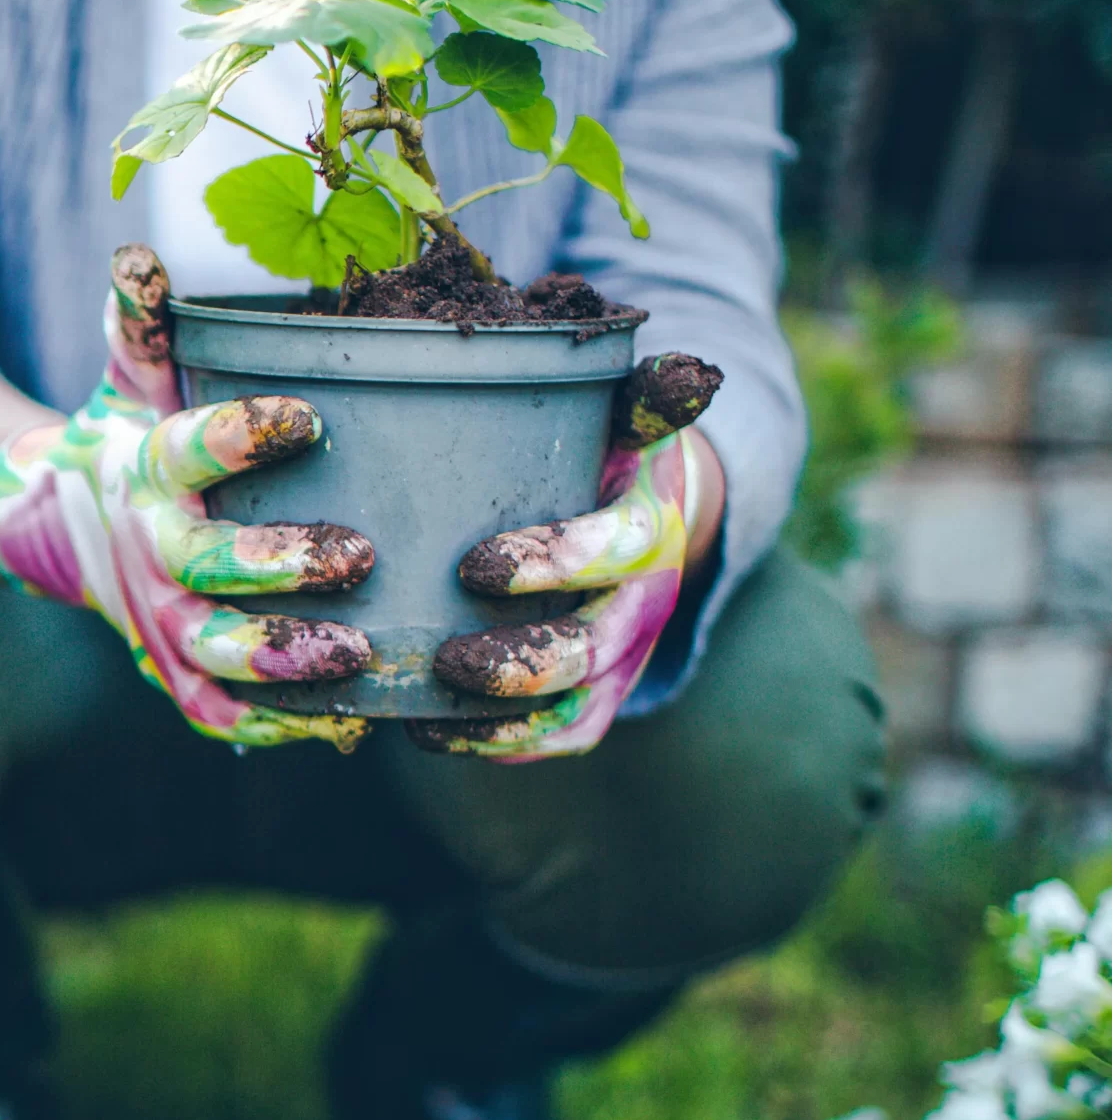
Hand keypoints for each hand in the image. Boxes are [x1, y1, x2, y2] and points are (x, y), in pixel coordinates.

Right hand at [0, 246, 375, 749]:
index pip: (192, 450)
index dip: (244, 436)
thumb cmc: (132, 437)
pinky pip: (220, 710)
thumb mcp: (134, 377)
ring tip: (359, 650)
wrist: (63, 528)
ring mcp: (162, 622)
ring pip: (217, 651)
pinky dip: (274, 724)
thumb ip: (146, 321)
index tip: (309, 416)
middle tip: (357, 553)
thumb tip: (139, 254)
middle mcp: (151, 553)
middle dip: (278, 566)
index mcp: (149, 471)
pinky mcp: (177, 673)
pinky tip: (344, 722)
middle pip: (208, 568)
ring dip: (285, 657)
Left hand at [409, 356, 723, 761]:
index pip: (617, 550)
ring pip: (576, 708)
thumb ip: (642, 396)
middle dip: (523, 663)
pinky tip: (431, 735)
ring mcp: (623, 657)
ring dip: (505, 719)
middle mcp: (643, 600)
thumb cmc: (606, 450)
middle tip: (447, 660)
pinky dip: (501, 745)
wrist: (648, 507)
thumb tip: (690, 374)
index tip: (475, 567)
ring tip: (429, 712)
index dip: (555, 563)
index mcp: (650, 524)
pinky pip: (560, 737)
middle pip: (595, 649)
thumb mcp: (625, 415)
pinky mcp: (598, 694)